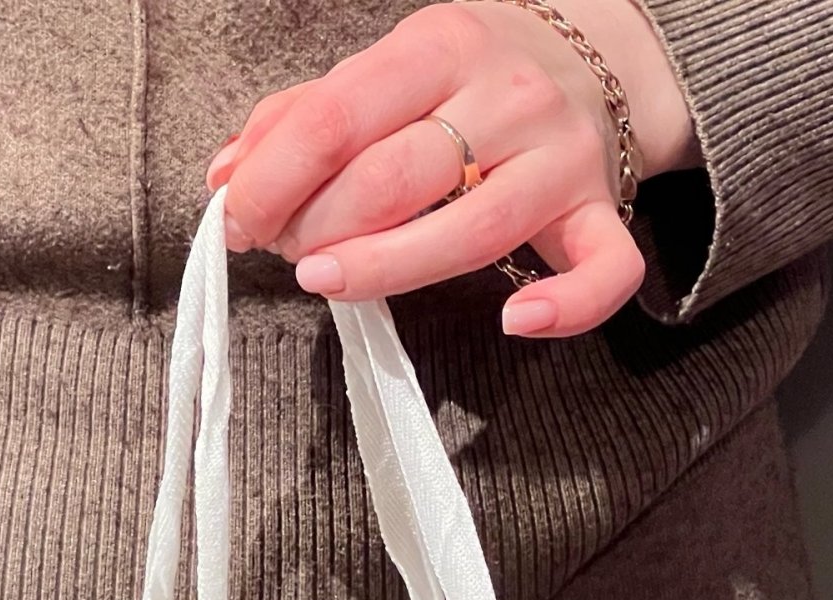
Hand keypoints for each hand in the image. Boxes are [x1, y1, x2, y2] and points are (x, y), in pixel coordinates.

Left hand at [207, 0, 697, 336]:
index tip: (239, 222)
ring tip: (332, 283)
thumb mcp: (389, 71)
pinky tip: (511, 322)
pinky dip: (565, 308)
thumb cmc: (472, 80)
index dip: (276, 179)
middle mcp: (508, 96)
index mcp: (441, 45)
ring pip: (472, 231)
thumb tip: (227, 176)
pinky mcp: (602, 214)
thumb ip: (305, 118)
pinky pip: (604, 272)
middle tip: (293, 255)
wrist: (600, 59)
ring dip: (386, 269)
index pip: (339, 116)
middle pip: (395, 178)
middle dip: (321, 228)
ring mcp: (560, 159)